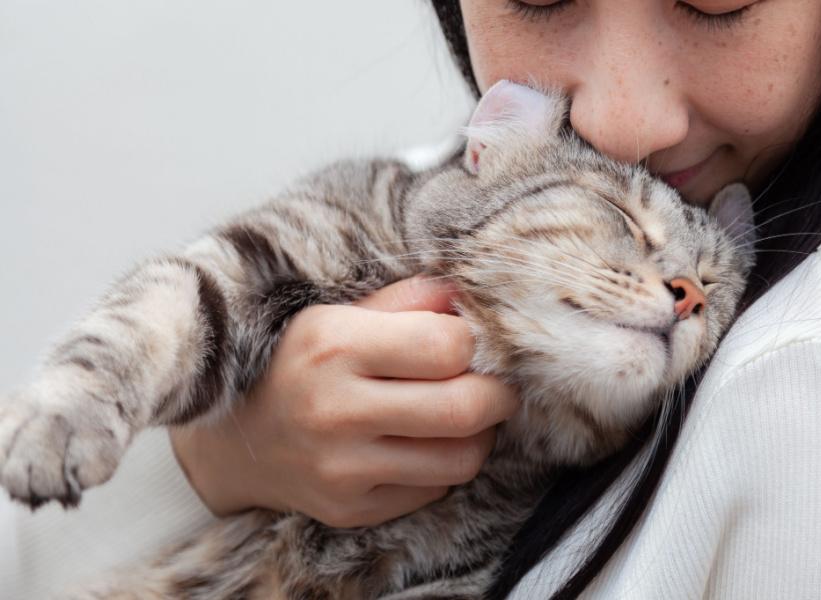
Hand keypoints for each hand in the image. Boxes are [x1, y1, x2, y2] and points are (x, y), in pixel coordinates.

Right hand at [169, 276, 518, 527]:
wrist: (234, 441)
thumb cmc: (299, 364)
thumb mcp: (340, 314)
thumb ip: (408, 300)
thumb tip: (468, 296)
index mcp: (332, 346)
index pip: (447, 346)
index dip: (472, 343)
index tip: (467, 344)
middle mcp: (334, 410)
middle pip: (464, 409)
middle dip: (498, 395)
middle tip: (497, 386)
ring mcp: (341, 468)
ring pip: (461, 459)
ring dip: (479, 436)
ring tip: (465, 416)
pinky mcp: (350, 509)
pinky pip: (434, 489)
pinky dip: (444, 466)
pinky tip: (425, 444)